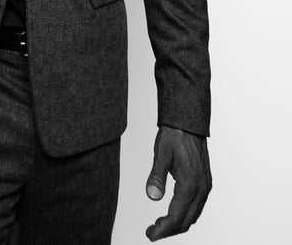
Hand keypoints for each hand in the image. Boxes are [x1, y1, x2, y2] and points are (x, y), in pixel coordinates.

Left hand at [145, 125, 211, 240]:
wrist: (189, 122)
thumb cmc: (174, 135)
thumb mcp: (161, 153)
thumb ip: (156, 176)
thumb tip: (151, 197)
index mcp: (190, 183)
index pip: (176, 216)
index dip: (163, 229)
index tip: (149, 235)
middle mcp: (201, 188)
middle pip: (186, 221)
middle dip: (169, 230)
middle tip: (151, 232)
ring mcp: (205, 186)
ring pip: (193, 215)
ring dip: (177, 224)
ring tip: (159, 225)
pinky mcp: (205, 182)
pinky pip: (197, 206)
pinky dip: (185, 214)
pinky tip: (174, 213)